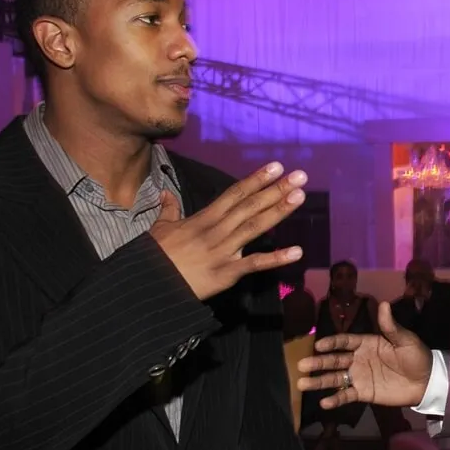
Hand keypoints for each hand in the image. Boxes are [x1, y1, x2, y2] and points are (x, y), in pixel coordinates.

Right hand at [150, 163, 305, 299]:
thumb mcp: (160, 228)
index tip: (276, 166)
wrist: (150, 283)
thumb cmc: (155, 256)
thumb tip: (165, 194)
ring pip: (255, 227)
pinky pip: (255, 264)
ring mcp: (224, 250)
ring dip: (278, 211)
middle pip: (250, 206)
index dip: (256, 179)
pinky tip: (297, 252)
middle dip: (275, 190)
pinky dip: (276, 259)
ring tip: (299, 196)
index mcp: (204, 218)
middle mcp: (217, 230)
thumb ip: (168, 210)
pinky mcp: (227, 272)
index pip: (235, 194)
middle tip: (300, 176)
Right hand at [296, 301, 431, 408]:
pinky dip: (336, 399)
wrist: (426, 382)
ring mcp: (359, 376)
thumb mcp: (405, 340)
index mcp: (367, 343)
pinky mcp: (363, 393)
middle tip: (301, 365)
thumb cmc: (416, 357)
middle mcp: (358, 359)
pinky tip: (324, 403)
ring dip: (319, 381)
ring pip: (335, 378)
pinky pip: (346, 396)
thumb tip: (383, 304)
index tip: (318, 345)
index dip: (332, 342)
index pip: (344, 341)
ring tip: (302, 384)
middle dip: (318, 362)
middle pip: (334, 360)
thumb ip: (391, 326)